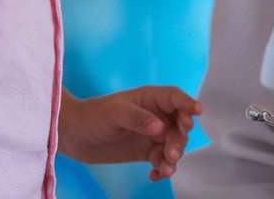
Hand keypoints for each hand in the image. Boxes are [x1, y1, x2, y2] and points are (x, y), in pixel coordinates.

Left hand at [58, 86, 201, 181]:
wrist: (76, 136)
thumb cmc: (94, 115)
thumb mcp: (115, 113)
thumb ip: (138, 118)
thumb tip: (160, 127)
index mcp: (150, 98)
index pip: (174, 98)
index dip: (187, 102)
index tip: (198, 112)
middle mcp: (155, 115)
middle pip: (178, 125)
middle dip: (179, 138)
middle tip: (172, 153)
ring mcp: (151, 134)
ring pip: (173, 145)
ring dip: (173, 156)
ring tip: (164, 168)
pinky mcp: (145, 151)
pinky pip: (162, 160)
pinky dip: (163, 168)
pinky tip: (155, 176)